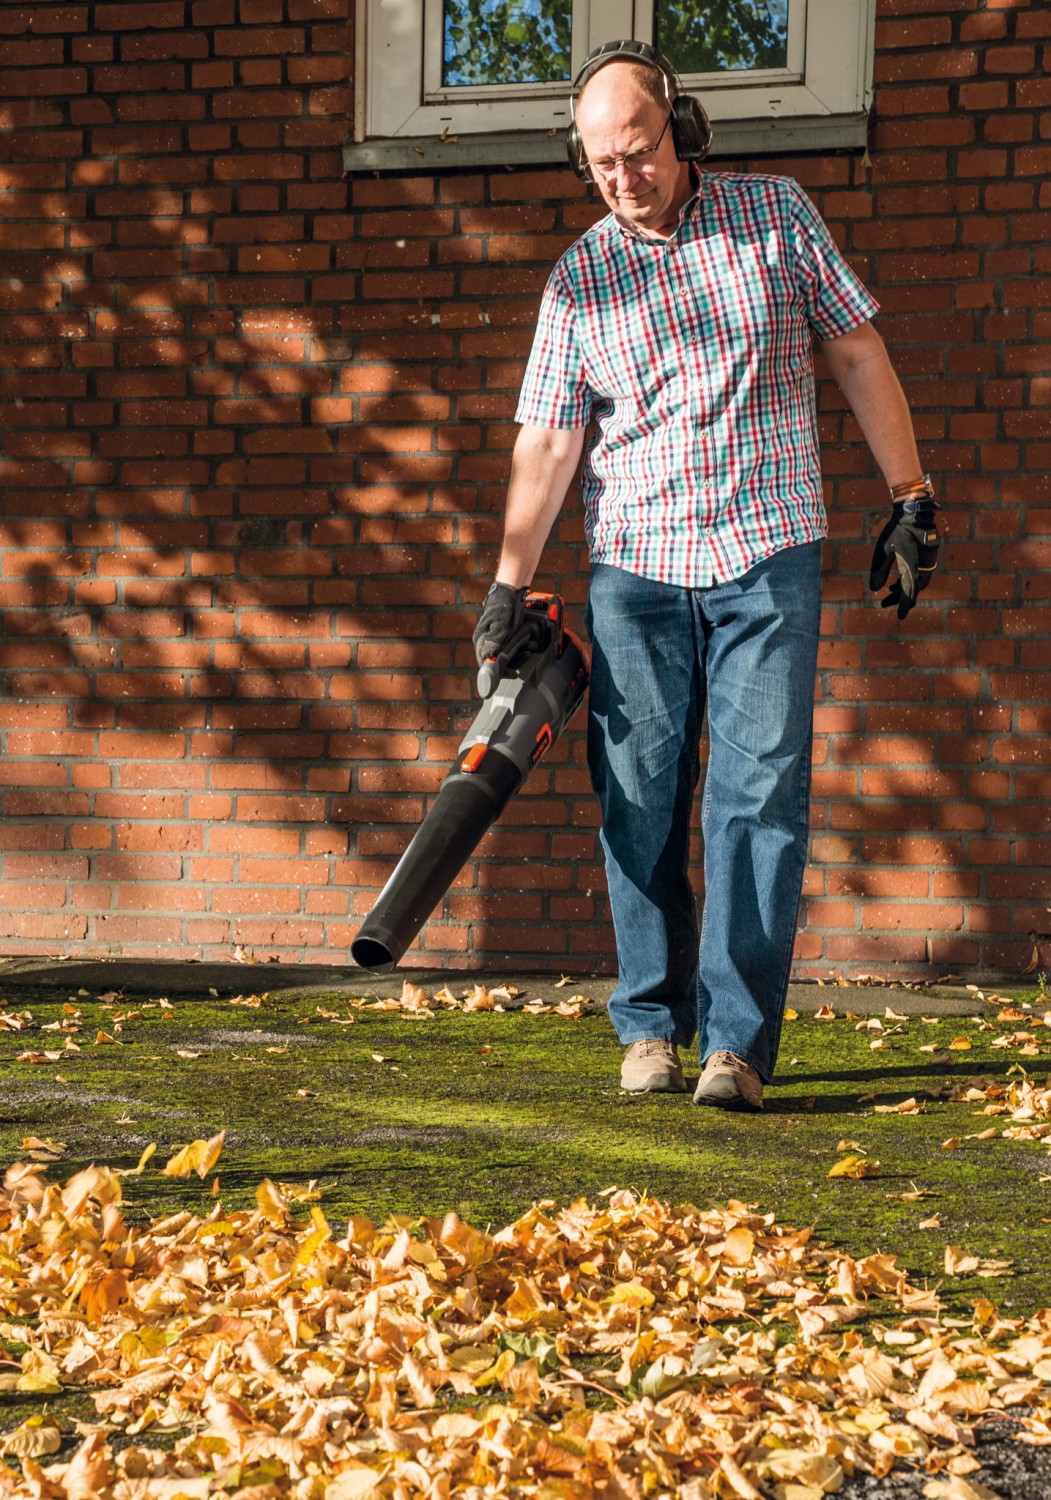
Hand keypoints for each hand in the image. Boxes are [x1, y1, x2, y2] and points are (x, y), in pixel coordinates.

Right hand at [473, 582, 525, 666]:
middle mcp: (485, 641)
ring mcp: (493, 638)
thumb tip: (488, 657)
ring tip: (530, 650)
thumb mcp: (501, 625)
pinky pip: (510, 647)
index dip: (499, 672)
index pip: (486, 664)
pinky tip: (528, 645)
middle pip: (496, 661)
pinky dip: (519, 648)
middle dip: (513, 662)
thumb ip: (494, 641)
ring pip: (504, 655)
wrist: (510, 591)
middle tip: (526, 657)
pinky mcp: (502, 635)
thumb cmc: (504, 606)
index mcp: (481, 640)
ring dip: (518, 655)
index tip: (513, 673)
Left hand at [868, 498, 939, 619]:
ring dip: (905, 589)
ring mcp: (929, 561)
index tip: (900, 617)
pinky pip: (922, 574)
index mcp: (913, 566)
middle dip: (900, 598)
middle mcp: (924, 566)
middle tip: (884, 603)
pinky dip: (910, 579)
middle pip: (914, 590)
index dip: (904, 605)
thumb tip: (874, 590)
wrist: (914, 511)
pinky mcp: (930, 556)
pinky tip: (897, 579)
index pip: (910, 593)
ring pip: (919, 582)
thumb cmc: (895, 530)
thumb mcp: (882, 550)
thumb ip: (879, 571)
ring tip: (889, 590)